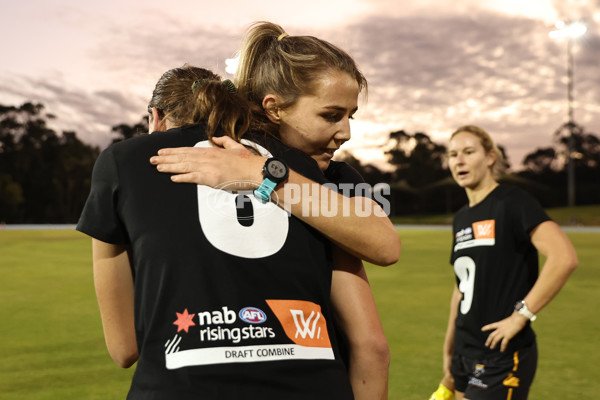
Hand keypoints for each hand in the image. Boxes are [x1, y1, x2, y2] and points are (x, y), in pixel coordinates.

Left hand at [149, 136, 264, 187]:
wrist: (256, 170)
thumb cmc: (248, 161)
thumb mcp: (235, 146)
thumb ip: (224, 141)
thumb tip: (215, 138)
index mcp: (212, 150)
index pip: (188, 150)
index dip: (174, 151)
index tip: (163, 152)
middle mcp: (207, 157)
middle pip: (182, 157)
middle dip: (166, 158)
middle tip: (152, 159)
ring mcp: (208, 167)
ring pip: (184, 166)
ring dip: (169, 167)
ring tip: (157, 167)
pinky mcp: (211, 178)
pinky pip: (193, 178)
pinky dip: (182, 178)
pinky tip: (172, 178)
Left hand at [481, 312, 527, 351]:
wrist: (517, 319)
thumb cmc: (515, 318)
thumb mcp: (508, 320)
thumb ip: (506, 324)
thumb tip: (508, 326)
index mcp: (499, 324)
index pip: (491, 326)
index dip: (486, 328)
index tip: (482, 329)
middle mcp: (500, 328)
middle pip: (492, 335)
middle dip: (488, 340)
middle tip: (486, 344)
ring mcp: (503, 332)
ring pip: (495, 339)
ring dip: (493, 344)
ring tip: (491, 348)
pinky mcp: (507, 336)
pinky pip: (504, 343)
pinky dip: (502, 347)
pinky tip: (502, 350)